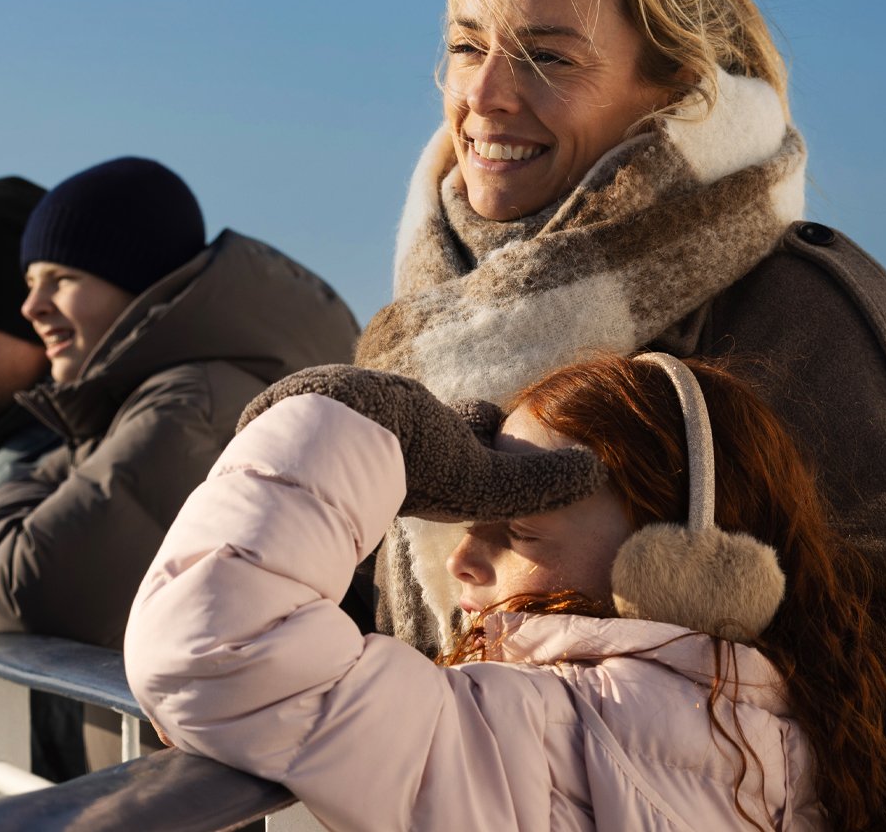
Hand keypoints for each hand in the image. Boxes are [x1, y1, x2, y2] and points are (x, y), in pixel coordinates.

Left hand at [237, 364, 602, 521]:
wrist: (328, 433)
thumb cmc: (412, 462)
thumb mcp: (481, 483)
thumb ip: (536, 486)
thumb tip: (599, 472)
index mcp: (433, 418)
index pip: (472, 420)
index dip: (483, 432)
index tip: (488, 438)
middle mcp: (389, 400)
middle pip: (415, 415)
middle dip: (422, 431)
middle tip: (422, 453)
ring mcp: (337, 400)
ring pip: (360, 418)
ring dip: (365, 435)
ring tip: (363, 459)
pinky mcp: (286, 414)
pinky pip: (305, 425)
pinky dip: (315, 442)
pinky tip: (307, 463)